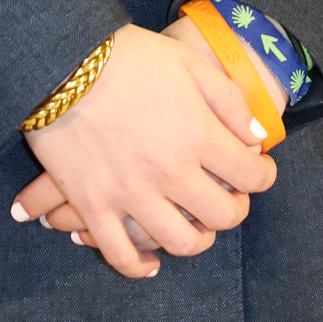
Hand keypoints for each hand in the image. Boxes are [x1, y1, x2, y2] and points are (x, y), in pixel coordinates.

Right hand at [9, 20, 276, 279]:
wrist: (59, 60)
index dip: (263, 176)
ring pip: (180, 243)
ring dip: (197, 239)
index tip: (260, 171)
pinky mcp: (93, 205)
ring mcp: (130, 193)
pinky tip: (151, 261)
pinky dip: (139, 266)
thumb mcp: (186, 62)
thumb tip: (257, 138)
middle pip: (222, 216)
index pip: (250, 175)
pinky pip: (120, 255)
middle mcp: (169, 171)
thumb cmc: (126, 55)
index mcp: (196, 133)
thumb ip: (228, 100)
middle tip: (231, 197)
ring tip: (196, 226)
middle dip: (235, 208)